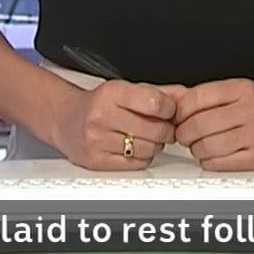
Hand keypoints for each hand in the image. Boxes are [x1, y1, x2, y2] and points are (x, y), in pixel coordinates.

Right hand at [47, 80, 177, 170]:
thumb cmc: (99, 104)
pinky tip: (134, 148)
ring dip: (155, 145)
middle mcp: (102, 116)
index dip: (169, 109)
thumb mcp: (127, 89)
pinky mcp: (96, 160)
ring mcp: (97, 140)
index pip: (156, 103)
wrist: (65, 119)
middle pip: (155, 130)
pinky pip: (136, 164)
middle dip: (165, 130)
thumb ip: (160, 92)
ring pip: (148, 149)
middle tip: (161, 127)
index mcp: (112, 93)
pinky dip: (142, 158)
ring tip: (145, 137)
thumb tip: (187, 97)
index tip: (167, 111)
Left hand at [170, 79, 253, 170]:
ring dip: (195, 149)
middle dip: (184, 133)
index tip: (177, 117)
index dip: (180, 111)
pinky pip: (220, 163)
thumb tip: (173, 103)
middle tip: (184, 135)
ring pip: (207, 146)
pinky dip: (208, 162)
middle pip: (199, 124)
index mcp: (242, 89)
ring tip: (200, 146)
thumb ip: (209, 96)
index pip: (197, 98)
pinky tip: (212, 156)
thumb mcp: (240, 91)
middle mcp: (251, 109)